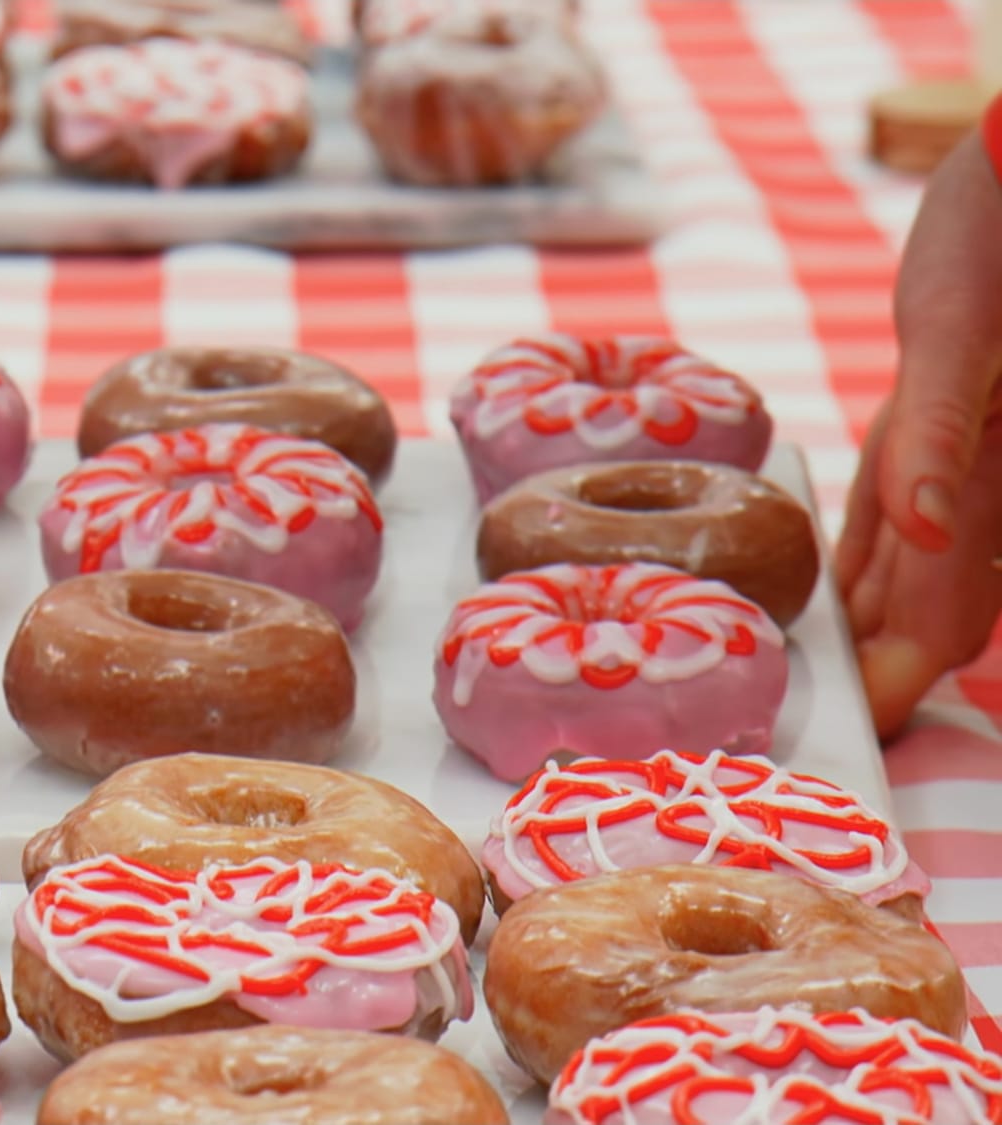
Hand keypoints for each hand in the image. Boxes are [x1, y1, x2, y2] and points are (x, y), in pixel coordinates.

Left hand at [837, 133, 1001, 737]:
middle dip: (861, 682)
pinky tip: (805, 597)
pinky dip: (849, 572)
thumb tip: (934, 526)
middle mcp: (972, 498)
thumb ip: (943, 435)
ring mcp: (955, 473)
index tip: (836, 742)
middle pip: (918, 623)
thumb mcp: (961, 328)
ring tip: (776, 686)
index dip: (888, 691)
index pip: (939, 628)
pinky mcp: (929, 436)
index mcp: (980, 488)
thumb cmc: (997, 240)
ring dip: (850, 636)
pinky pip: (891, 531)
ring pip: (901, 584)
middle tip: (777, 732)